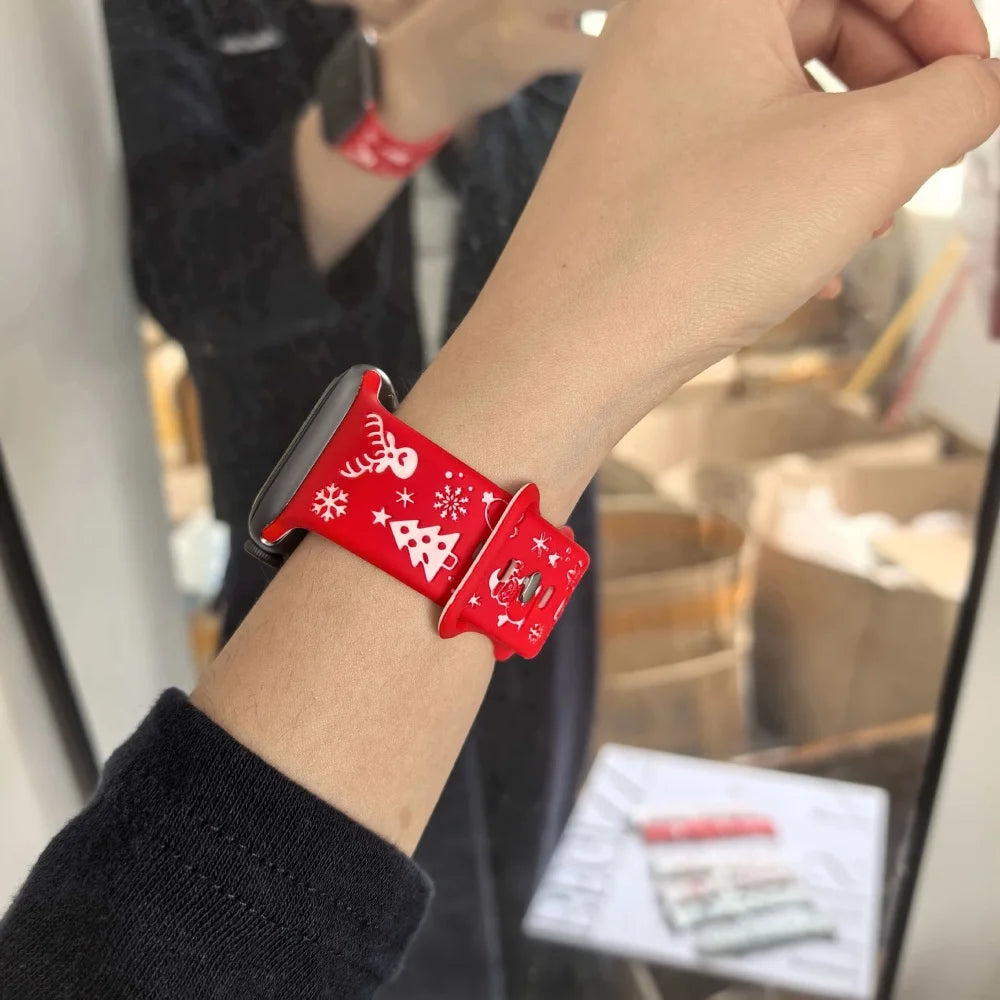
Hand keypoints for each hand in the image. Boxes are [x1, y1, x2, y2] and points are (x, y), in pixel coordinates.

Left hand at [409, 0, 999, 503]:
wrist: (565, 350)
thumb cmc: (693, 246)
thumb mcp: (864, 159)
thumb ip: (953, 100)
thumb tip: (978, 88)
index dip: (939, 14)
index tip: (972, 88)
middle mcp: (670, 19)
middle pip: (825, 8)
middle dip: (897, 79)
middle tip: (934, 145)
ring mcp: (646, 91)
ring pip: (783, 84)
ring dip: (850, 137)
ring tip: (878, 208)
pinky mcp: (638, 158)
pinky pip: (740, 142)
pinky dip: (793, 178)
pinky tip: (819, 249)